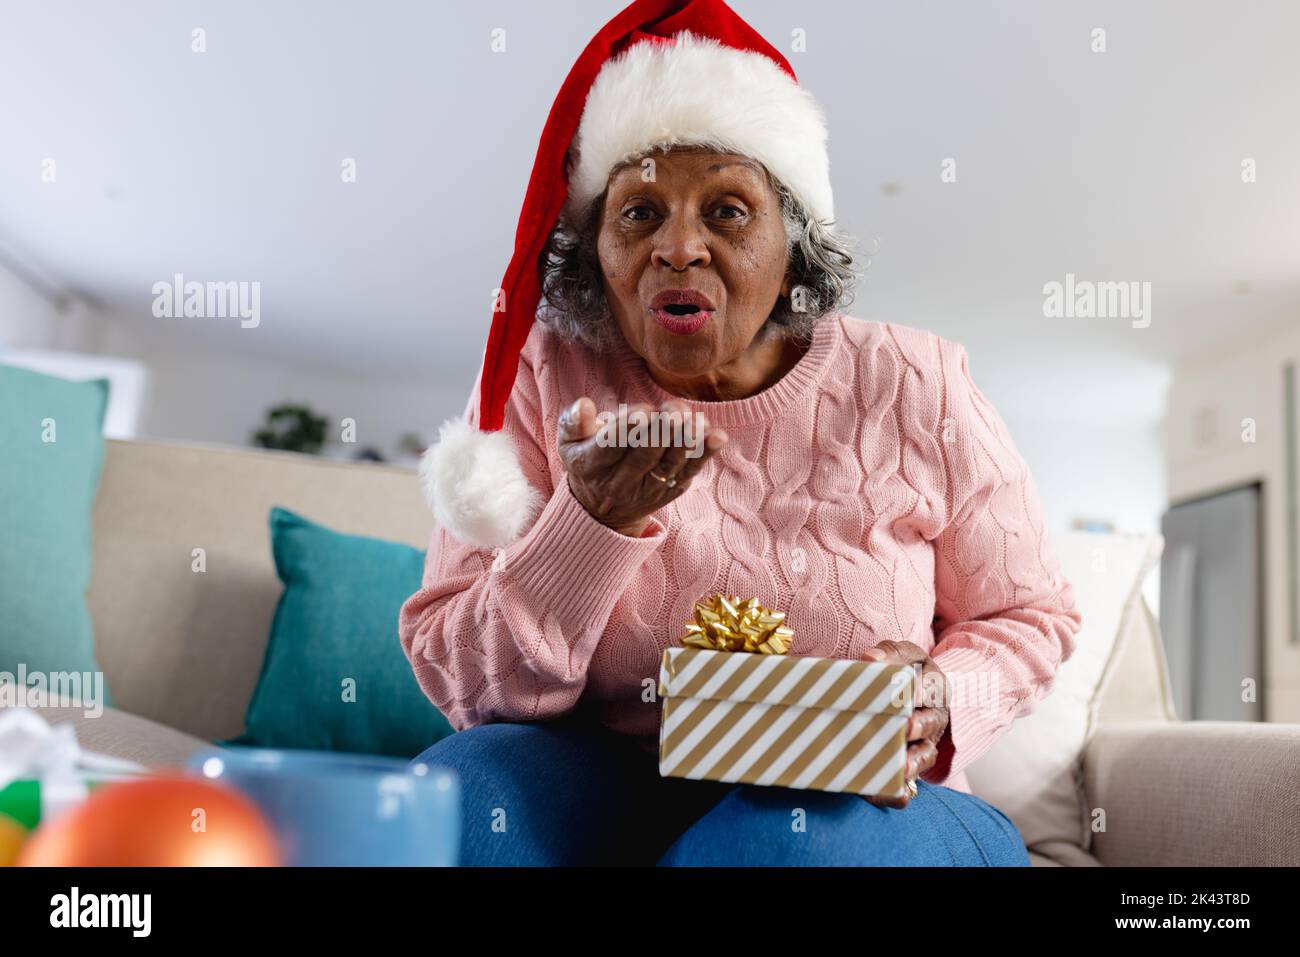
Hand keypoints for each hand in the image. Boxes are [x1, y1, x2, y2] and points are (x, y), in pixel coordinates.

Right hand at [556, 397, 727, 536]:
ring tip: (694, 419)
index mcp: (592, 466)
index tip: (643, 411)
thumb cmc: (587, 460)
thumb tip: (584, 405)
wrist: (602, 509)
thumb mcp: (569, 442)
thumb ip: (574, 422)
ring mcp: (648, 489)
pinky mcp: (669, 491)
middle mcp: (620, 482)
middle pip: (645, 456)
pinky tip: (717, 436)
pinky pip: (689, 472)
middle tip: (675, 410)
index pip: (611, 447)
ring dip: (686, 440)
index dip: (629, 429)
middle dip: (662, 431)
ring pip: (670, 464)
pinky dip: (705, 454)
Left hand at [859, 639, 949, 808]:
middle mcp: (934, 717)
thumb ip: (889, 653)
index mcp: (933, 687)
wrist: (910, 694)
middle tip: (905, 727)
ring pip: (925, 756)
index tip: (909, 691)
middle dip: (920, 726)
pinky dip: (899, 791)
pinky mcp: (911, 766)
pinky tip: (883, 793)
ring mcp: (925, 744)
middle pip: (931, 723)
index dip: (922, 690)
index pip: (932, 688)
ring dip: (914, 762)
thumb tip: (870, 660)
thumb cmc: (903, 671)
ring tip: (901, 768)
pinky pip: (911, 785)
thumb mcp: (901, 655)